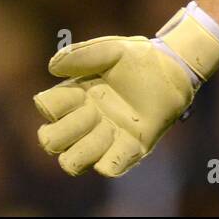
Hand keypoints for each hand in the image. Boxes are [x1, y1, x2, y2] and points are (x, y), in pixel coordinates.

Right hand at [34, 5, 218, 177]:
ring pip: (72, 163)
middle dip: (66, 130)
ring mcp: (105, 138)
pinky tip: (125, 140)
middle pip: (51, 142)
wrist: (173, 71)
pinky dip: (110, 161)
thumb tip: (51, 67)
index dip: (54, 105)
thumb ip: (83, 54)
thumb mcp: (112, 49)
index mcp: (74, 95)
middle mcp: (84, 121)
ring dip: (87, 147)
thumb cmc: (138, 59)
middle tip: (93, 111)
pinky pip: (108, 169)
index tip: (78, 92)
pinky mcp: (130, 150)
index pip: (46, 108)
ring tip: (109, 128)